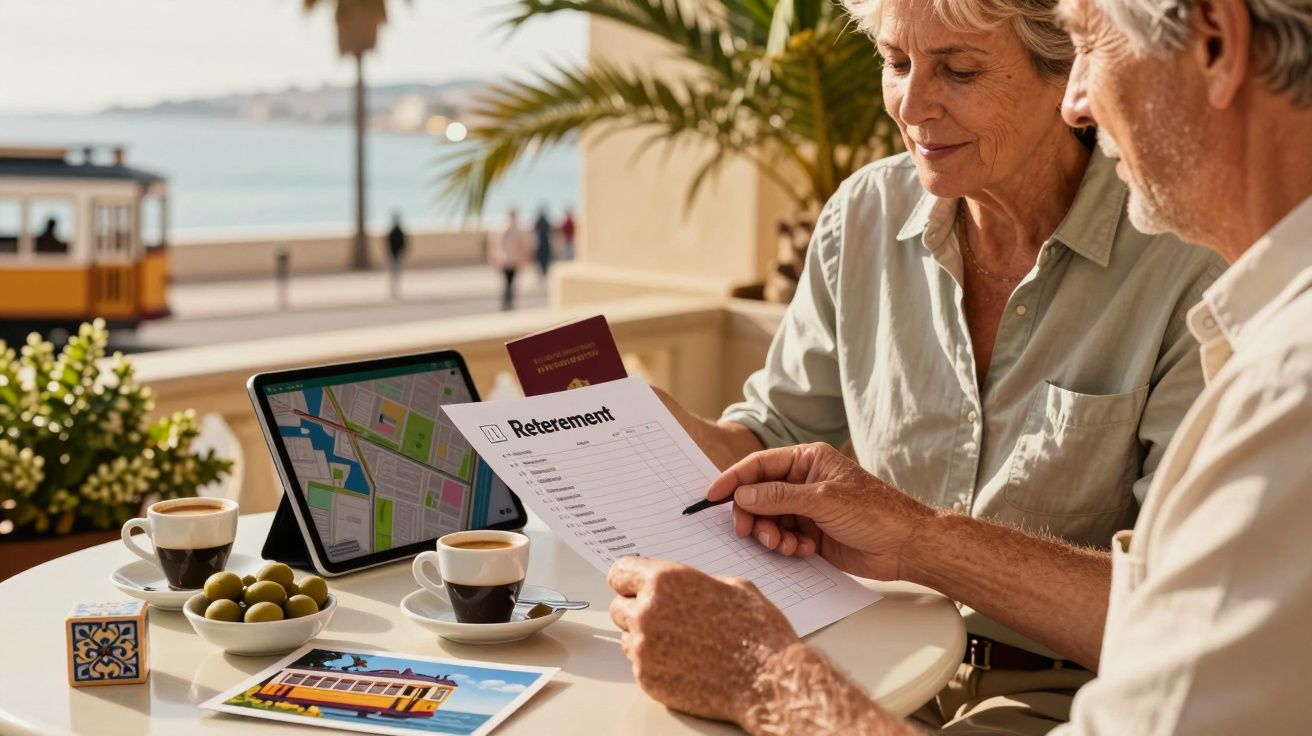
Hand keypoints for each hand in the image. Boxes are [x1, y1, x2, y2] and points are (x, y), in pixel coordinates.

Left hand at [607, 556, 799, 724]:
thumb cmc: (757, 632)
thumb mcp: (733, 587)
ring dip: (645, 638)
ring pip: (627, 637)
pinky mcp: (647, 678)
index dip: (628, 580)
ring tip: (681, 643)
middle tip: (664, 619)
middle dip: (636, 610)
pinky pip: (638, 665)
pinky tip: (684, 663)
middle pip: (618, 607)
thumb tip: (683, 585)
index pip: (620, 572)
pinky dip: (655, 663)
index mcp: (666, 581)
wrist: (768, 679)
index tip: (632, 587)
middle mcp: (648, 611)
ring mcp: (644, 648)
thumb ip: (695, 583)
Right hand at [706, 443, 936, 579]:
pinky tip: (803, 551)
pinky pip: (783, 539)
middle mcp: (804, 483)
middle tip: (748, 533)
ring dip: (771, 535)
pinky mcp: (811, 535)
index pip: (760, 465)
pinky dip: (786, 547)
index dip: (734, 479)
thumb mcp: (823, 500)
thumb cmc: (875, 513)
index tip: (712, 496)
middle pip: (759, 496)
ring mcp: (806, 510)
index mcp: (807, 461)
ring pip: (769, 520)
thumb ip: (780, 497)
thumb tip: (743, 494)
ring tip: (785, 546)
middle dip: (753, 515)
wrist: (906, 546)